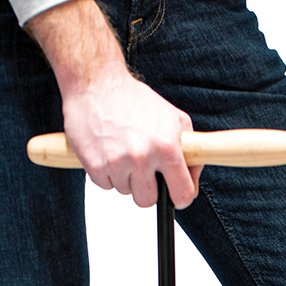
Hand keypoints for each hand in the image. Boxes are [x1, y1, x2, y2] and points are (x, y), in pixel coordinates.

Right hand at [62, 69, 201, 208]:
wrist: (96, 84)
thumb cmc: (135, 100)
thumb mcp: (175, 119)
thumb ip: (190, 152)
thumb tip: (192, 183)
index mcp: (166, 147)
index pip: (182, 194)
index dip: (180, 198)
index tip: (175, 195)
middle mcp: (142, 157)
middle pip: (148, 201)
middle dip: (147, 188)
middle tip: (143, 168)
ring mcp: (116, 163)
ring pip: (125, 192)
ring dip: (125, 177)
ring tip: (123, 151)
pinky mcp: (93, 165)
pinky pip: (104, 185)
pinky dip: (107, 173)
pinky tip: (108, 151)